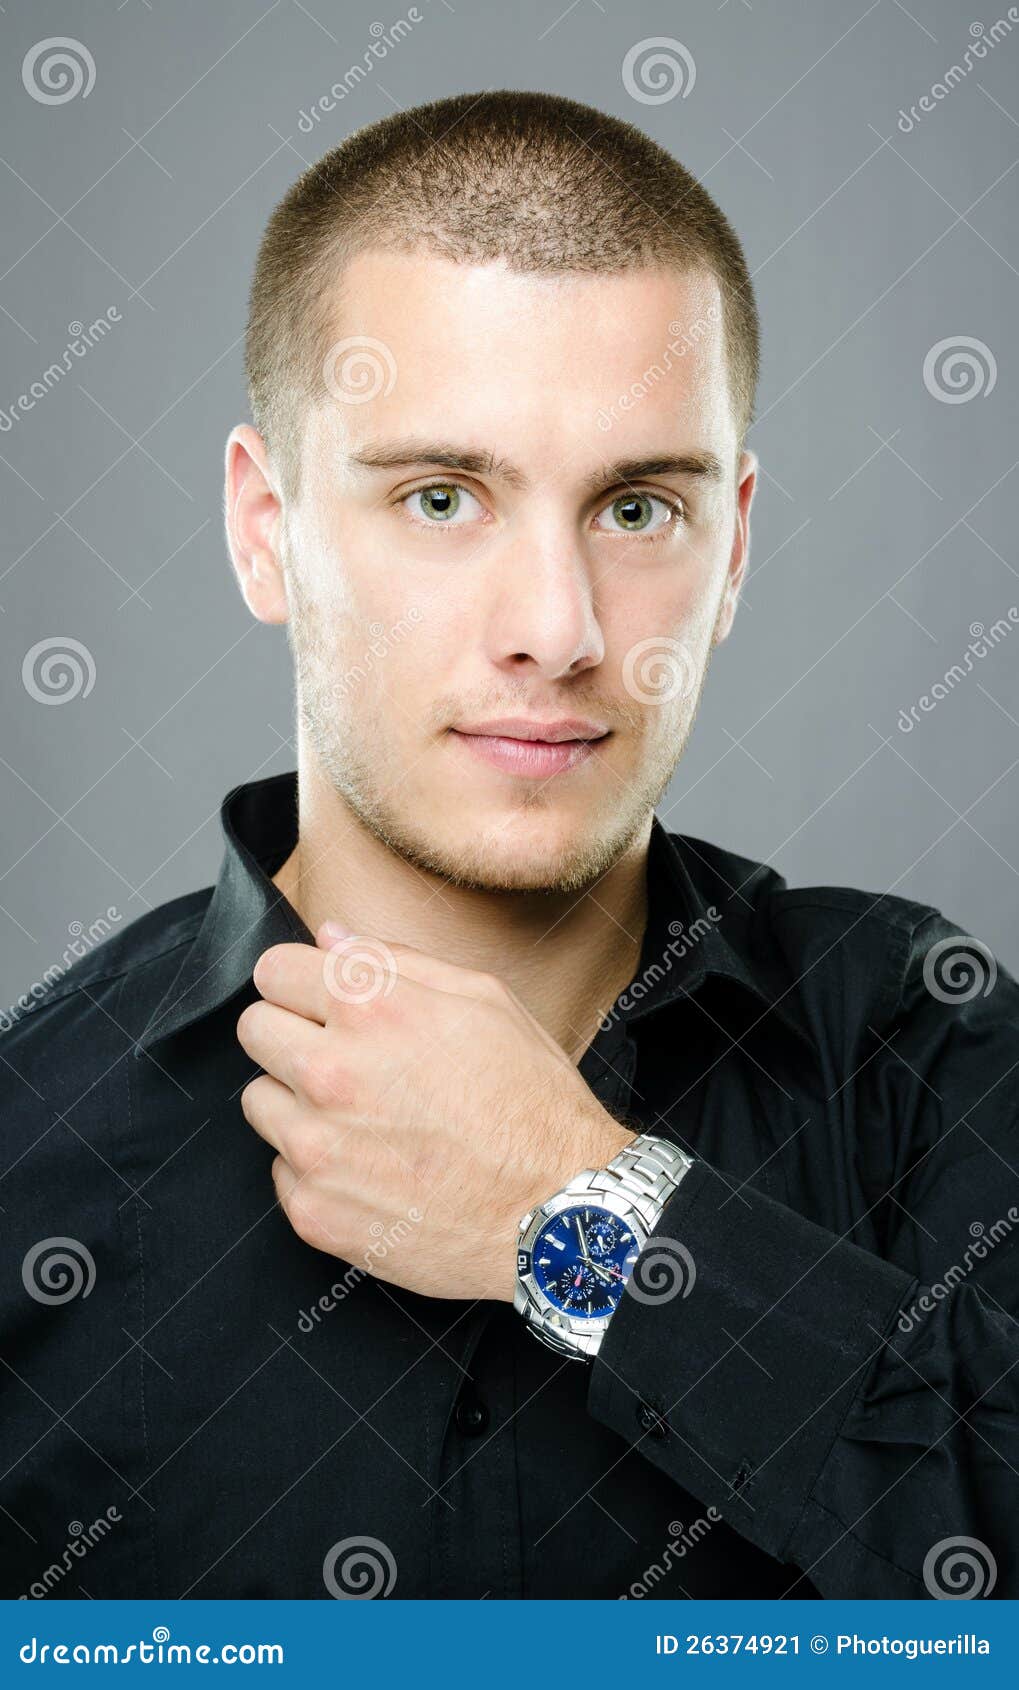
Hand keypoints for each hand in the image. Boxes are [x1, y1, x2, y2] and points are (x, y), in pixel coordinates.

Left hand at [236, 923, 635, 1302]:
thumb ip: (396, 959)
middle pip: (254, 1030)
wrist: (557, 1209)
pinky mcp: (314, 1209)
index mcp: (370, 1008)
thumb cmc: (531, 1104)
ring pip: (260, 1101)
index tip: (317, 1000)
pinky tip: (371, 1167)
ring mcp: (316, 1147)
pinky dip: (316, 1168)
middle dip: (292, 1035)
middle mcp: (330, 1073)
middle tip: (343, 1058)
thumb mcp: (485, 1001)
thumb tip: (331, 936)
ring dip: (298, 1103)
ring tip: (363, 1118)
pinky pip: (281, 1171)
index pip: (273, 970)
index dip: (300, 981)